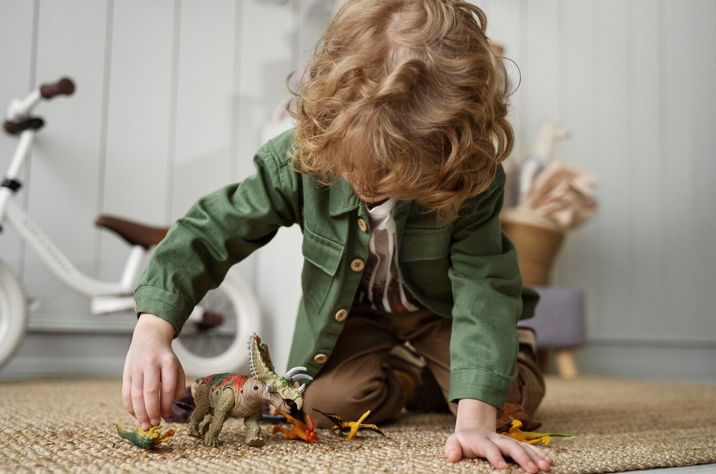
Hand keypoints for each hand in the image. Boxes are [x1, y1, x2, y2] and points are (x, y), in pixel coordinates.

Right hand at [122, 313, 185, 429]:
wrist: (149, 338)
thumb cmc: (165, 357)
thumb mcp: (177, 366)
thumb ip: (178, 385)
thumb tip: (169, 405)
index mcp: (168, 362)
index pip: (168, 387)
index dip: (166, 404)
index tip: (166, 416)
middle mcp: (151, 364)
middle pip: (150, 392)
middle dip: (152, 411)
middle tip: (155, 424)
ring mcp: (137, 367)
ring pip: (136, 394)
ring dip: (140, 413)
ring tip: (145, 425)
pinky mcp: (126, 372)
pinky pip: (125, 392)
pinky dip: (130, 407)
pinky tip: (135, 415)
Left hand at [445, 398, 551, 471]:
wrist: (475, 429)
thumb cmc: (463, 441)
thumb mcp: (454, 442)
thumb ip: (452, 448)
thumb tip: (451, 456)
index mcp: (481, 440)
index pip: (489, 448)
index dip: (495, 457)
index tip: (503, 468)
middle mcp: (497, 439)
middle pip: (511, 446)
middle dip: (523, 458)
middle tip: (532, 470)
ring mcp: (507, 441)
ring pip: (523, 447)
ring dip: (535, 456)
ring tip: (546, 467)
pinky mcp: (515, 444)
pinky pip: (529, 448)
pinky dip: (539, 454)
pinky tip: (548, 461)